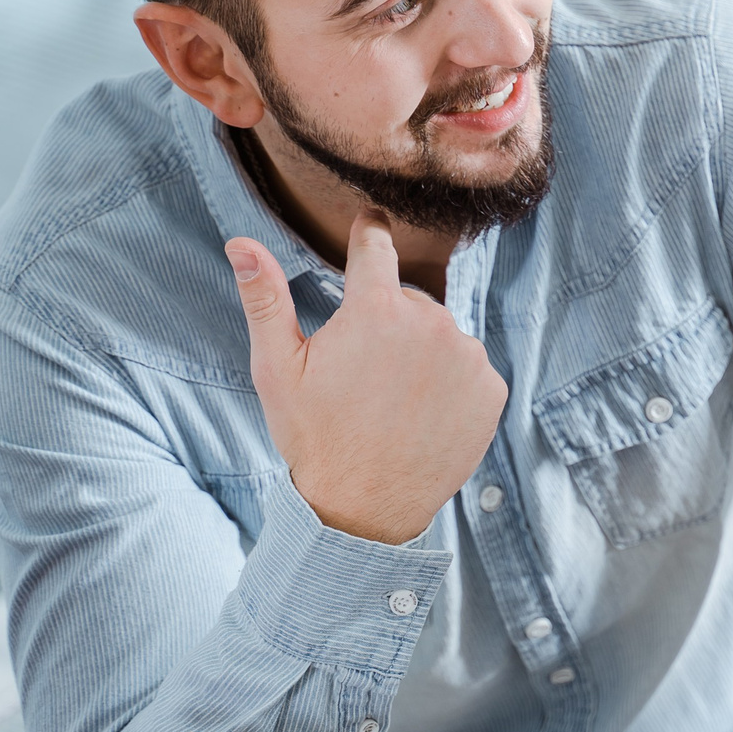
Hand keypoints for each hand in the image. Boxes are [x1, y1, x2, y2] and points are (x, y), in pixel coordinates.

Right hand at [229, 210, 506, 544]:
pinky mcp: (492, 389)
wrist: (366, 509)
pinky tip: (422, 414)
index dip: (369, 233)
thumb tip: (240, 242)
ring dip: (420, 355)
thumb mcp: (277, 368)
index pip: (375, 248)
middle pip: (407, 301)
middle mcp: (431, 324)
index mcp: (375, 310)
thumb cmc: (314, 437)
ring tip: (391, 400)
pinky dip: (450, 384)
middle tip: (362, 373)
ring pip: (440, 336)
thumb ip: (264, 298)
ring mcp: (468, 357)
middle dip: (387, 323)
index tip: (371, 222)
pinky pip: (469, 369)